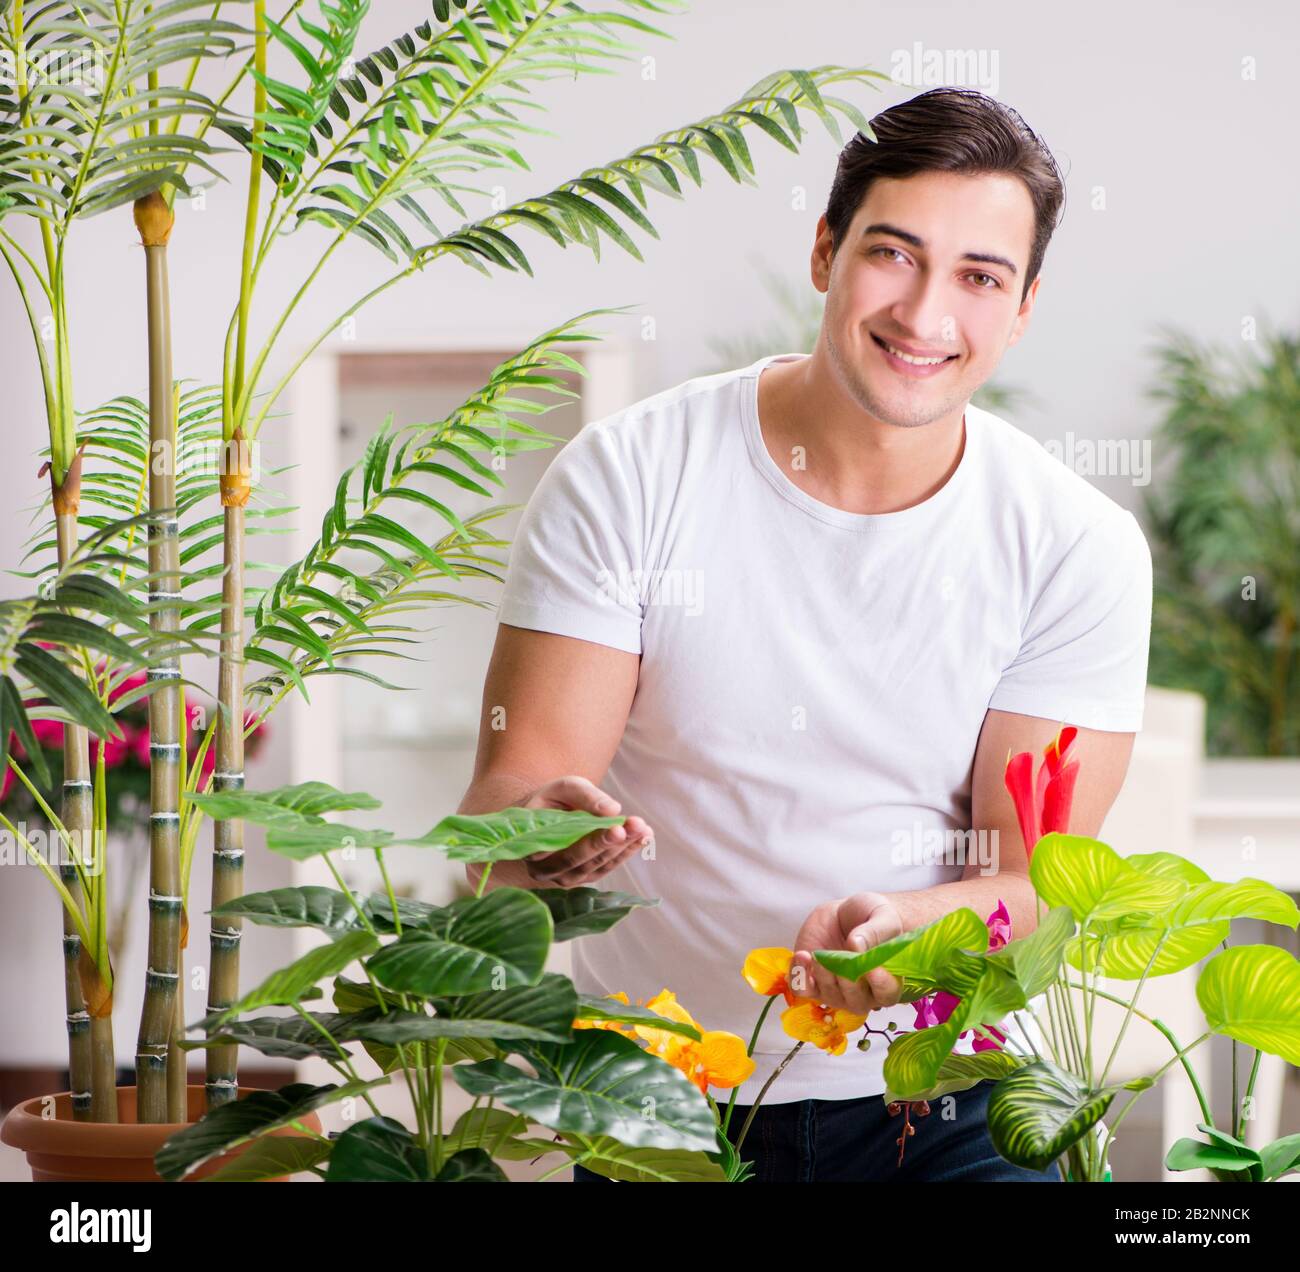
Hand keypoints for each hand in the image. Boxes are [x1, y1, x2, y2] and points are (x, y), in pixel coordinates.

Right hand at [522, 775, 652, 887]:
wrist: (545, 813)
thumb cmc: (552, 799)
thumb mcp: (564, 788)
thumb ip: (585, 796)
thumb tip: (613, 810)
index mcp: (532, 848)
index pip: (565, 849)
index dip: (593, 841)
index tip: (617, 828)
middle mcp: (545, 870)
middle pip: (584, 861)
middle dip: (615, 843)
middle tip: (637, 825)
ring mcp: (564, 877)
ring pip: (598, 866)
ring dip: (625, 848)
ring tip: (644, 828)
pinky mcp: (583, 877)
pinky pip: (607, 867)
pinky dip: (627, 851)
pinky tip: (644, 836)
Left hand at [790, 892, 904, 1014]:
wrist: (845, 913)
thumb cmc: (871, 917)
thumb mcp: (882, 916)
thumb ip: (875, 931)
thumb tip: (857, 946)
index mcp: (887, 980)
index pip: (887, 994)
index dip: (881, 985)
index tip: (872, 969)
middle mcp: (863, 993)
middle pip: (856, 1002)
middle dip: (847, 982)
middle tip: (840, 959)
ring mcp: (837, 991)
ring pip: (829, 996)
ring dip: (822, 976)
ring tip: (816, 954)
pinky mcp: (813, 982)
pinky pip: (802, 989)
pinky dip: (799, 975)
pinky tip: (802, 955)